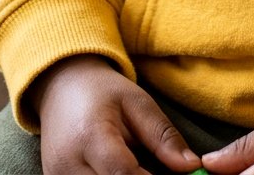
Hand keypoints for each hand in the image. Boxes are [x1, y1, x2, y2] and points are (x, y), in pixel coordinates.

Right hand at [32, 55, 201, 174]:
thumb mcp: (137, 103)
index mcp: (90, 135)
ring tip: (140, 169)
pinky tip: (122, 174)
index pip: (122, 173)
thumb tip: (192, 167)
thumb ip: (163, 136)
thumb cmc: (103, 92)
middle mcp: (67, 163)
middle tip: (154, 170)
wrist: (61, 86)